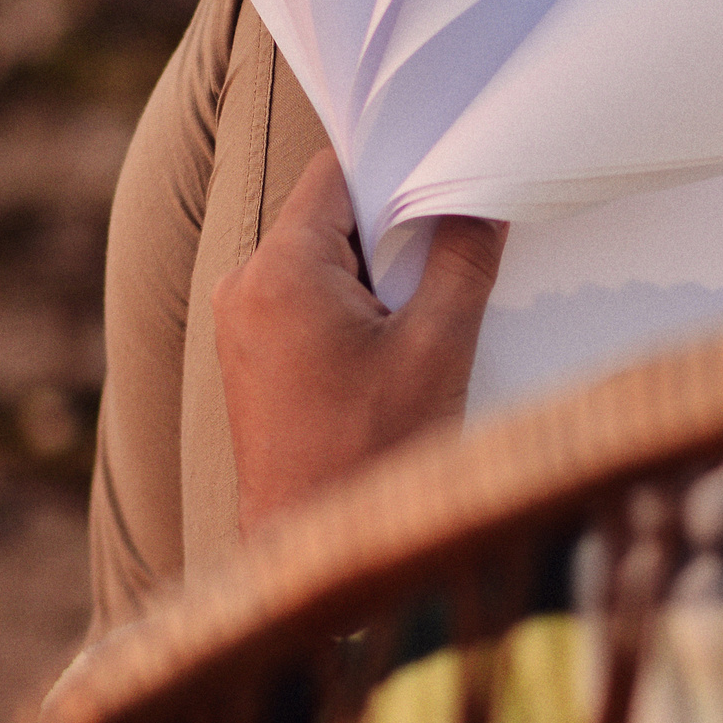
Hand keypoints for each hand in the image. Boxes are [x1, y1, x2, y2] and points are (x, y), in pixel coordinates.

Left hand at [213, 148, 507, 534]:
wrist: (314, 555)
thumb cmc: (370, 457)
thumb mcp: (437, 348)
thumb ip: (462, 260)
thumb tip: (481, 202)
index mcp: (280, 269)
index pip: (338, 174)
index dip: (397, 168)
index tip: (449, 177)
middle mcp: (244, 287)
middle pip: (331, 217)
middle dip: (394, 232)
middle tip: (453, 257)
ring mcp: (241, 326)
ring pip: (322, 263)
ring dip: (377, 278)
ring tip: (425, 319)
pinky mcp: (251, 362)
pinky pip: (307, 304)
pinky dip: (354, 311)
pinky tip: (396, 351)